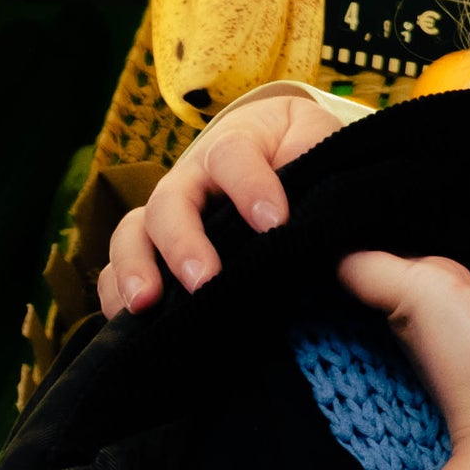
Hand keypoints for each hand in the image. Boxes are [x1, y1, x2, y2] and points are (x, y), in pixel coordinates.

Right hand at [105, 94, 352, 314]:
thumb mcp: (322, 151)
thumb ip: (330, 188)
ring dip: (135, 267)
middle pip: (171, 201)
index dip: (250, 186)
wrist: (279, 146)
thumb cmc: (302, 152)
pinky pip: (117, 265)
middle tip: (205, 280)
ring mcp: (168, 212)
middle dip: (184, 242)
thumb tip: (355, 245)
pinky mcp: (154, 246)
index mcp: (236, 146)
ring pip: (134, 232)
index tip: (275, 223)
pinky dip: (114, 291)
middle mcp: (191, 179)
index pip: (232, 156)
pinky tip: (128, 323)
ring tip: (145, 304)